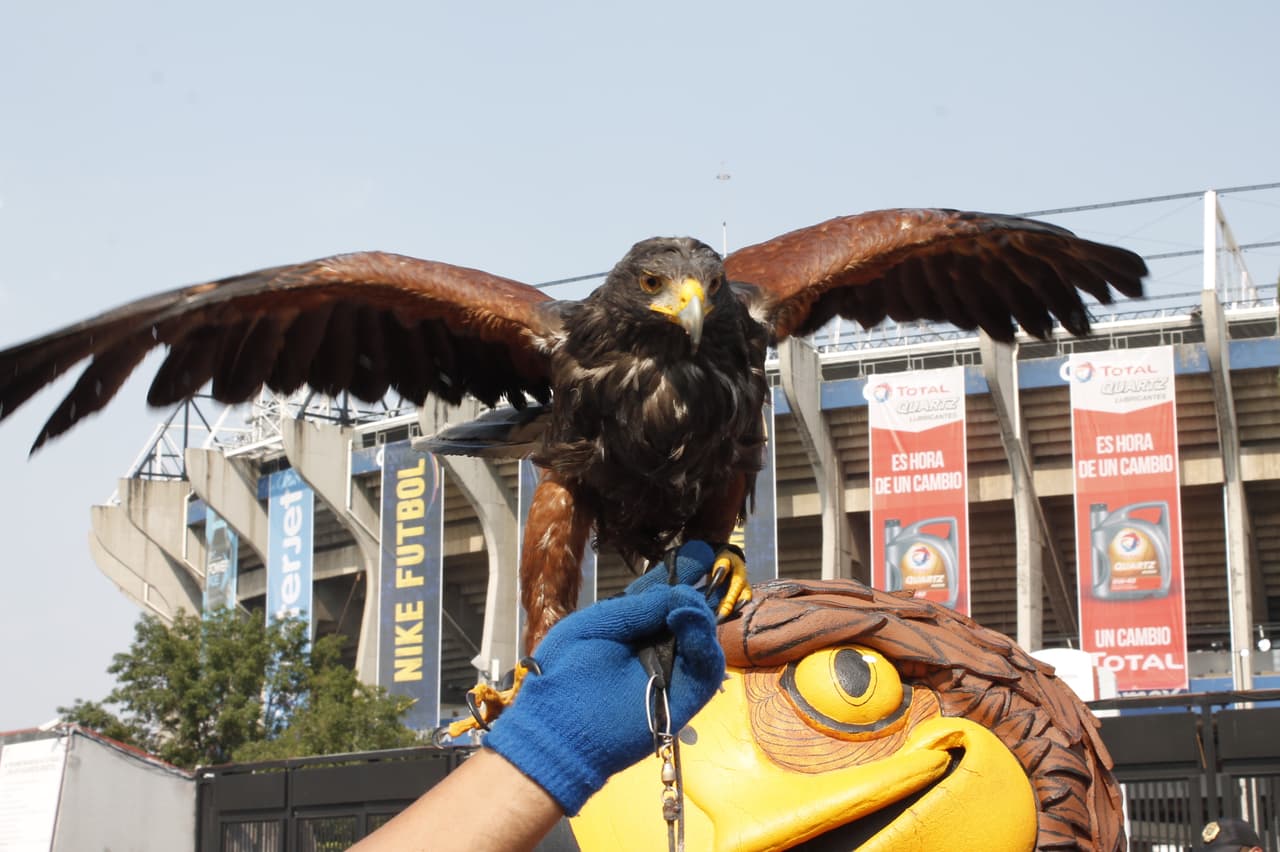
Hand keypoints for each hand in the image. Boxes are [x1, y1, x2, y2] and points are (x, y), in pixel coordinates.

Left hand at [484, 542, 724, 814]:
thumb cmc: (564, 672)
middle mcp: (655, 645)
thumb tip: (678, 596)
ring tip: (687, 603)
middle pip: (689, 613)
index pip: (663, 595)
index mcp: (631, 626)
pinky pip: (706, 671)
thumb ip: (635, 608)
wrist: (556, 728)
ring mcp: (671, 672)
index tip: (699, 551)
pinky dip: (705, 644)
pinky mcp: (683, 700)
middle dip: (697, 589)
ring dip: (700, 614)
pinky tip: (688, 620)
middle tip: (705, 568)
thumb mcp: (594, 625)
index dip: (681, 573)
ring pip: (702, 639)